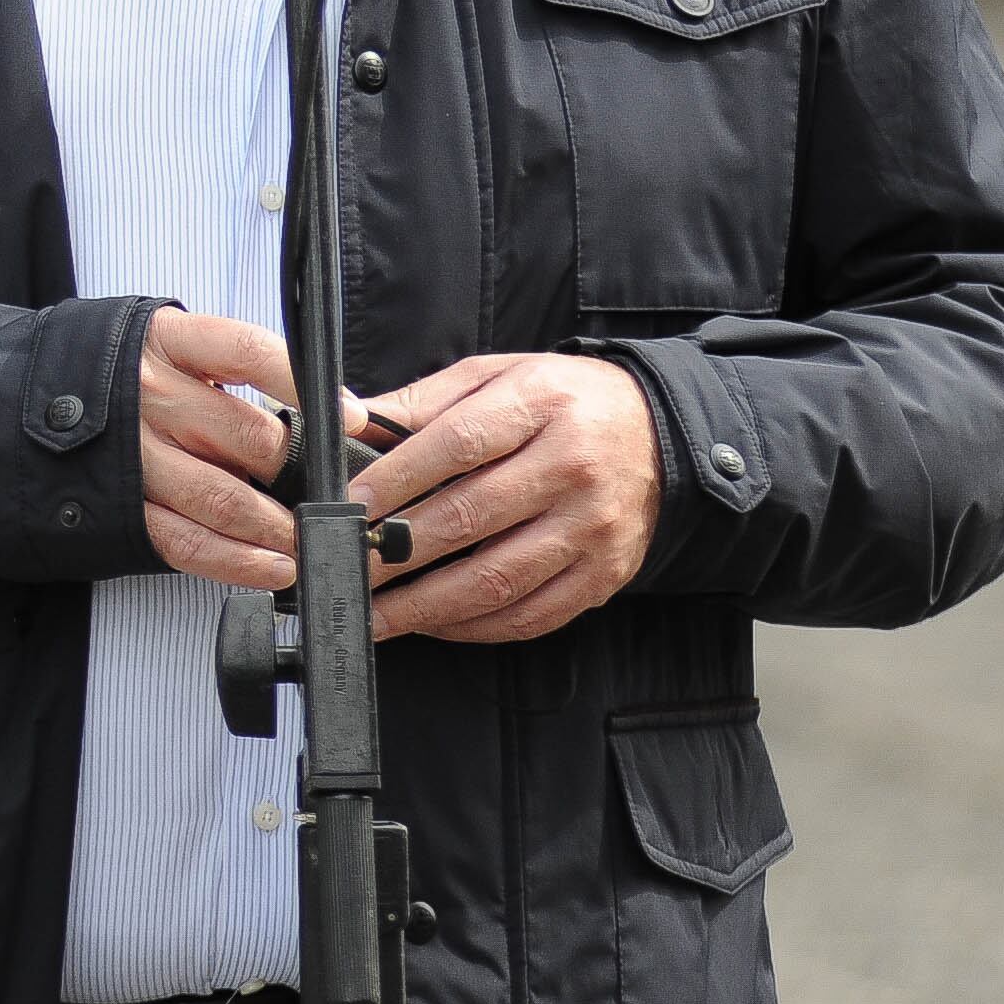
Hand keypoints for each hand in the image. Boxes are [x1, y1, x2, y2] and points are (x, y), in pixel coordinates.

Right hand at [136, 310, 338, 591]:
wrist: (22, 407)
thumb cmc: (118, 376)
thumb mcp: (166, 347)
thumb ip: (228, 375)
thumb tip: (318, 419)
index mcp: (167, 342)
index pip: (246, 350)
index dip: (301, 384)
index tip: (347, 416)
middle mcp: (150, 395)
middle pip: (247, 437)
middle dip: (299, 474)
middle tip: (334, 498)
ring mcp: (133, 455)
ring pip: (223, 498)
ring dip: (277, 530)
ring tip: (309, 543)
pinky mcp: (123, 507)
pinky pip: (186, 542)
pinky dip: (236, 562)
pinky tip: (270, 567)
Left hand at [350, 353, 660, 642]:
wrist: (656, 431)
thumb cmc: (562, 402)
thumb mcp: (496, 375)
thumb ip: (423, 400)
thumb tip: (349, 418)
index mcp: (540, 405)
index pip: (458, 445)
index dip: (398, 479)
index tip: (351, 504)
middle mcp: (571, 467)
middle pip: (470, 516)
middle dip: (396, 550)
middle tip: (346, 566)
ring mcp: (592, 527)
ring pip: (497, 578)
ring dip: (426, 604)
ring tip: (376, 612)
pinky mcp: (604, 574)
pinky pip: (532, 614)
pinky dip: (476, 627)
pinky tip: (434, 622)